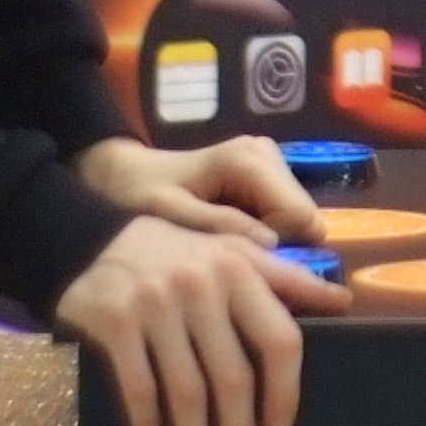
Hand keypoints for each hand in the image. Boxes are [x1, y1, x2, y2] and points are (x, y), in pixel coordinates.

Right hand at [54, 214, 346, 425]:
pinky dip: (146, 420)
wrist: (90, 235)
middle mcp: (203, 286)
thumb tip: (342, 302)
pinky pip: (139, 386)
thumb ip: (286, 278)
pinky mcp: (116, 322)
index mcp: (241, 269)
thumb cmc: (176, 250)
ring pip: (187, 391)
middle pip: (233, 377)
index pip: (279, 338)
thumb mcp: (233, 251)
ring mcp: (157, 305)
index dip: (285, 392)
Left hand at [72, 133, 326, 247]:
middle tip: (229, 268)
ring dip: (270, 246)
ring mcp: (268, 163)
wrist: (121, 175)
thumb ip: (218, 225)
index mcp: (247, 161)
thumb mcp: (169, 215)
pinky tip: (230, 246)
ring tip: (225, 256)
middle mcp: (266, 155)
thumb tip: (272, 244)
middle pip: (304, 217)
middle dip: (277, 250)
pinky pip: (284, 216)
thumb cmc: (137, 196)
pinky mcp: (264, 176)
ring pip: (298, 220)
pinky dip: (264, 238)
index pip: (298, 215)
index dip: (278, 251)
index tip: (237, 270)